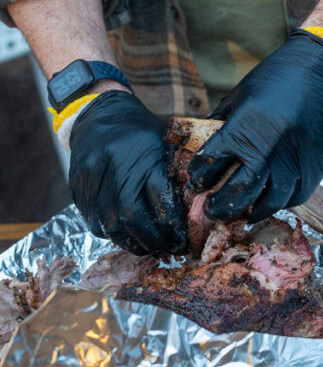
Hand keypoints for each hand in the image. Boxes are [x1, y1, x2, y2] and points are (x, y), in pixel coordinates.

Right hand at [69, 91, 188, 254]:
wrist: (99, 116)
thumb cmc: (142, 134)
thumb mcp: (166, 146)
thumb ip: (180, 176)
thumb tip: (200, 212)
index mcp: (145, 158)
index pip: (162, 202)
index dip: (175, 228)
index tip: (185, 240)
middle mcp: (116, 170)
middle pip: (133, 218)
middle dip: (155, 241)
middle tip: (169, 249)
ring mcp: (93, 181)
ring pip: (112, 227)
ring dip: (134, 244)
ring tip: (151, 247)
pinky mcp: (78, 191)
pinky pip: (95, 225)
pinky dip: (115, 236)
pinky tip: (129, 236)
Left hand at [188, 30, 322, 222]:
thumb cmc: (276, 78)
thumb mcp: (239, 96)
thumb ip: (221, 124)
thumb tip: (203, 150)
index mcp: (244, 128)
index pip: (210, 165)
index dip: (198, 178)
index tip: (196, 182)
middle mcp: (269, 149)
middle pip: (237, 194)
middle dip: (220, 207)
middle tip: (212, 210)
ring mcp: (295, 161)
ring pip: (269, 202)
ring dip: (251, 211)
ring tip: (242, 212)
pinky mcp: (316, 165)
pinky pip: (296, 196)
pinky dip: (281, 202)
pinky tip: (271, 199)